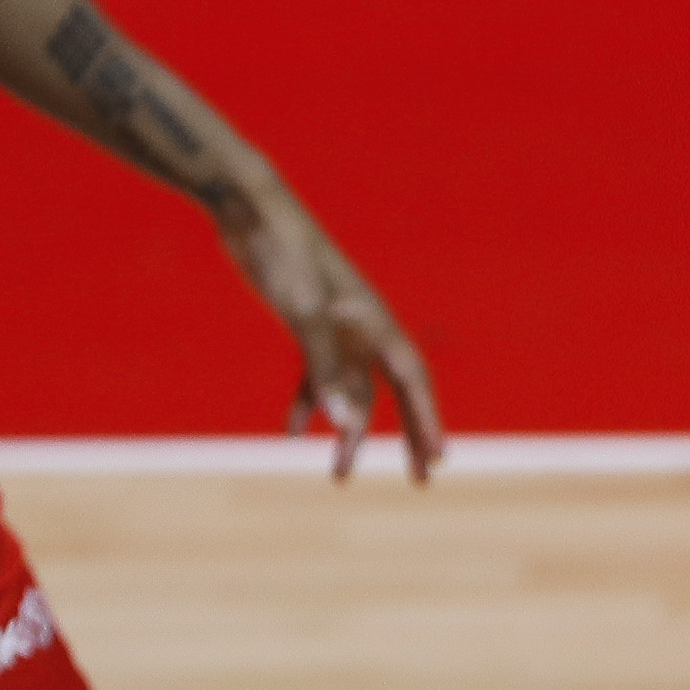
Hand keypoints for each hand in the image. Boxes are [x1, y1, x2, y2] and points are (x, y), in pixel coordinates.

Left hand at [219, 180, 445, 481]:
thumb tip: (345, 425)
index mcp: (372, 321)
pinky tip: (293, 432)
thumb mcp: (304, 312)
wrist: (251, 212)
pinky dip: (309, 403)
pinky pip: (315, 375)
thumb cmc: (283, 253)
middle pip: (395, 390)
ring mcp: (333, 326)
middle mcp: (361, 327)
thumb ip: (325, 366)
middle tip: (420, 478)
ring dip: (349, 431)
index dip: (428, 419)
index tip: (439, 460)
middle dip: (410, 433)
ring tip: (340, 476)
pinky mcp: (304, 323)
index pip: (412, 379)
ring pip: (352, 390)